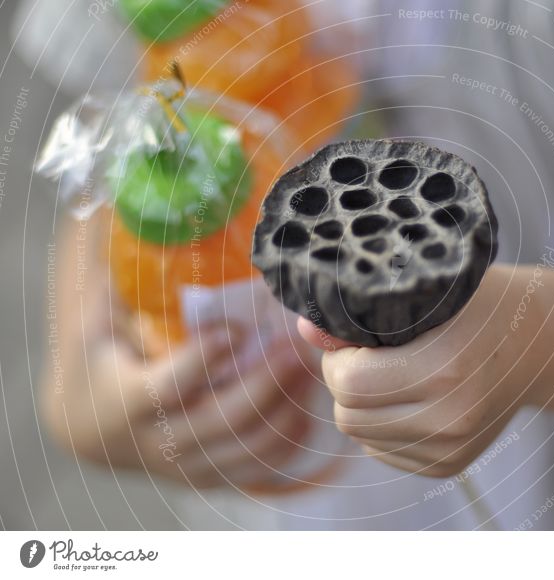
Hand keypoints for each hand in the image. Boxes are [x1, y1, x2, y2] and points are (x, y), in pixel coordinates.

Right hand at [43, 223, 316, 489]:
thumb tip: (126, 203)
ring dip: (286, 405)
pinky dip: (289, 433)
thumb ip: (111, 274)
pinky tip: (304, 397)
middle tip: (297, 342)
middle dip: (266, 381)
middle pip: (222, 420)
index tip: (236, 325)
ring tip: (307, 364)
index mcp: (124, 402)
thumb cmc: (96, 362)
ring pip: (249, 446)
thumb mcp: (90, 321)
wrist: (90, 430)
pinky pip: (261, 464)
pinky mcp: (211, 475)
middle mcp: (158, 442)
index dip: (204, 359)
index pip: (167, 389)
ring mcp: (188, 465)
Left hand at [298, 266, 524, 476]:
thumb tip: (306, 330)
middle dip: (346, 382)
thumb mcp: (426, 292)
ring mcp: (451, 449)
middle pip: (349, 415)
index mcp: (445, 371)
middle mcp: (450, 419)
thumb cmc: (480, 305)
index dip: (338, 357)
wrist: (537, 342)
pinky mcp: (449, 466)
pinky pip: (382, 451)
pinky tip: (408, 396)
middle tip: (370, 354)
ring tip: (392, 372)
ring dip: (361, 405)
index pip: (349, 382)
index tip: (354, 337)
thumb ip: (363, 313)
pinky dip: (381, 425)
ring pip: (361, 437)